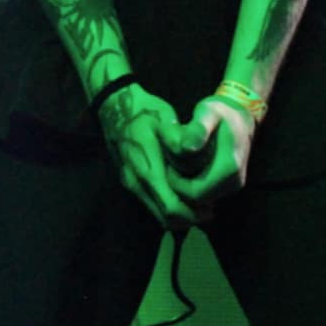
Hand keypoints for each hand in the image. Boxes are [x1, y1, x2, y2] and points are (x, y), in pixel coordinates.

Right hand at [99, 86, 197, 227]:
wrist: (115, 107)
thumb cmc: (143, 111)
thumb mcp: (164, 117)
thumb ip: (177, 136)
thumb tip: (190, 151)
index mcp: (147, 168)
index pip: (171, 207)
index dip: (193, 213)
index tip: (211, 207)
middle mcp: (137, 182)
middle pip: (166, 218)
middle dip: (189, 219)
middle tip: (208, 210)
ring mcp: (131, 183)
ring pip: (158, 215)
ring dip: (179, 216)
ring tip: (198, 206)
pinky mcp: (129, 182)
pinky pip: (151, 206)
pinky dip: (168, 208)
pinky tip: (181, 195)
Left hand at [159, 96, 257, 217]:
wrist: (241, 116)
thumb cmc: (221, 112)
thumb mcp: (207, 112)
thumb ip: (197, 129)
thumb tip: (185, 148)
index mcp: (229, 167)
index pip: (194, 192)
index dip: (176, 182)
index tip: (168, 161)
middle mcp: (234, 182)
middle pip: (196, 198)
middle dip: (179, 183)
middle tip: (171, 160)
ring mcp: (233, 186)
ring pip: (200, 197)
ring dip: (185, 183)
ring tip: (179, 160)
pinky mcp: (229, 185)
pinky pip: (205, 193)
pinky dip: (193, 182)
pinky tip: (187, 164)